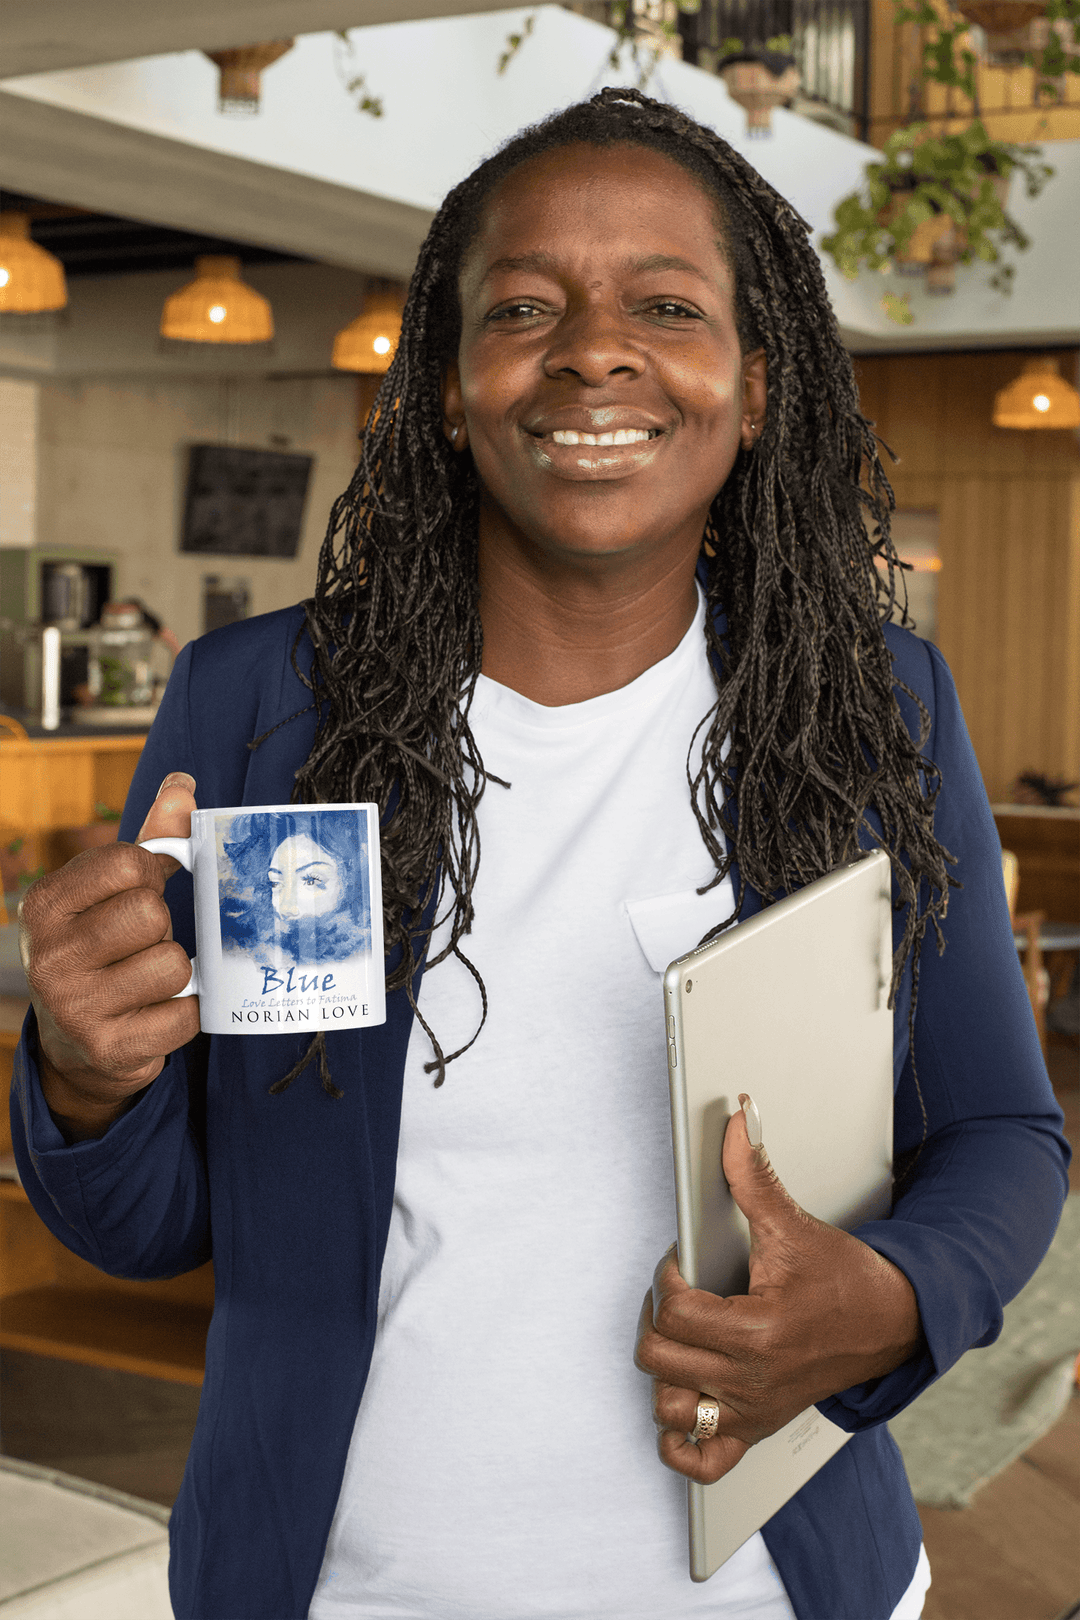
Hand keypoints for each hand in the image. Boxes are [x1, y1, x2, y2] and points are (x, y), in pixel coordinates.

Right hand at [19, 772, 200, 1139]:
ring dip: (176, 972)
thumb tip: (183, 783)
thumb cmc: (104, 945)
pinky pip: (185, 1016)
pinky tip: (157, 1011)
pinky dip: (185, 1012)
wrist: (76, 1041)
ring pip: (173, 965)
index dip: (150, 876)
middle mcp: (50, 955)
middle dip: (161, 927)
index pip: (129, 863)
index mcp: (45, 903)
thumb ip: (152, 836)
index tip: (136, 893)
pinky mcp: (108, 1049)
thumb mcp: (114, 889)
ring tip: (149, 978)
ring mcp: (75, 1007)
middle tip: (142, 944)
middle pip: (151, 915)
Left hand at [635, 1095, 924, 1484]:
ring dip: (664, 1373)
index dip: (667, 1278)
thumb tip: (736, 1123)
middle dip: (657, 1319)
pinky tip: (685, 1402)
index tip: (682, 1263)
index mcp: (757, 1333)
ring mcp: (752, 1411)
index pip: (674, 1312)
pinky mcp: (757, 1429)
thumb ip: (753, 1175)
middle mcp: (751, 1381)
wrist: (894, 1323)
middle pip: (659, 1360)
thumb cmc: (845, 1280)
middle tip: (676, 1296)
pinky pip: (700, 1463)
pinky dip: (680, 1442)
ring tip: (680, 1338)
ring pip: (669, 1410)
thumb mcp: (794, 1226)